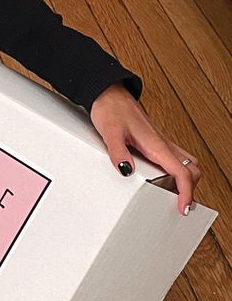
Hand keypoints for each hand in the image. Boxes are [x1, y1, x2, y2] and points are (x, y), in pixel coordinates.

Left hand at [90, 82, 200, 213]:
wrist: (108, 93)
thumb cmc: (110, 109)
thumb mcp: (110, 133)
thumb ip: (118, 153)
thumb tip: (127, 171)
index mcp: (156, 144)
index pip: (182, 172)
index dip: (187, 192)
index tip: (184, 207)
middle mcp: (163, 143)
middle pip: (192, 169)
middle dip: (191, 188)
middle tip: (180, 204)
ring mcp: (160, 142)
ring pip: (186, 162)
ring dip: (186, 179)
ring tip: (175, 194)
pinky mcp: (155, 140)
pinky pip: (175, 157)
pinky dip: (177, 171)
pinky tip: (164, 177)